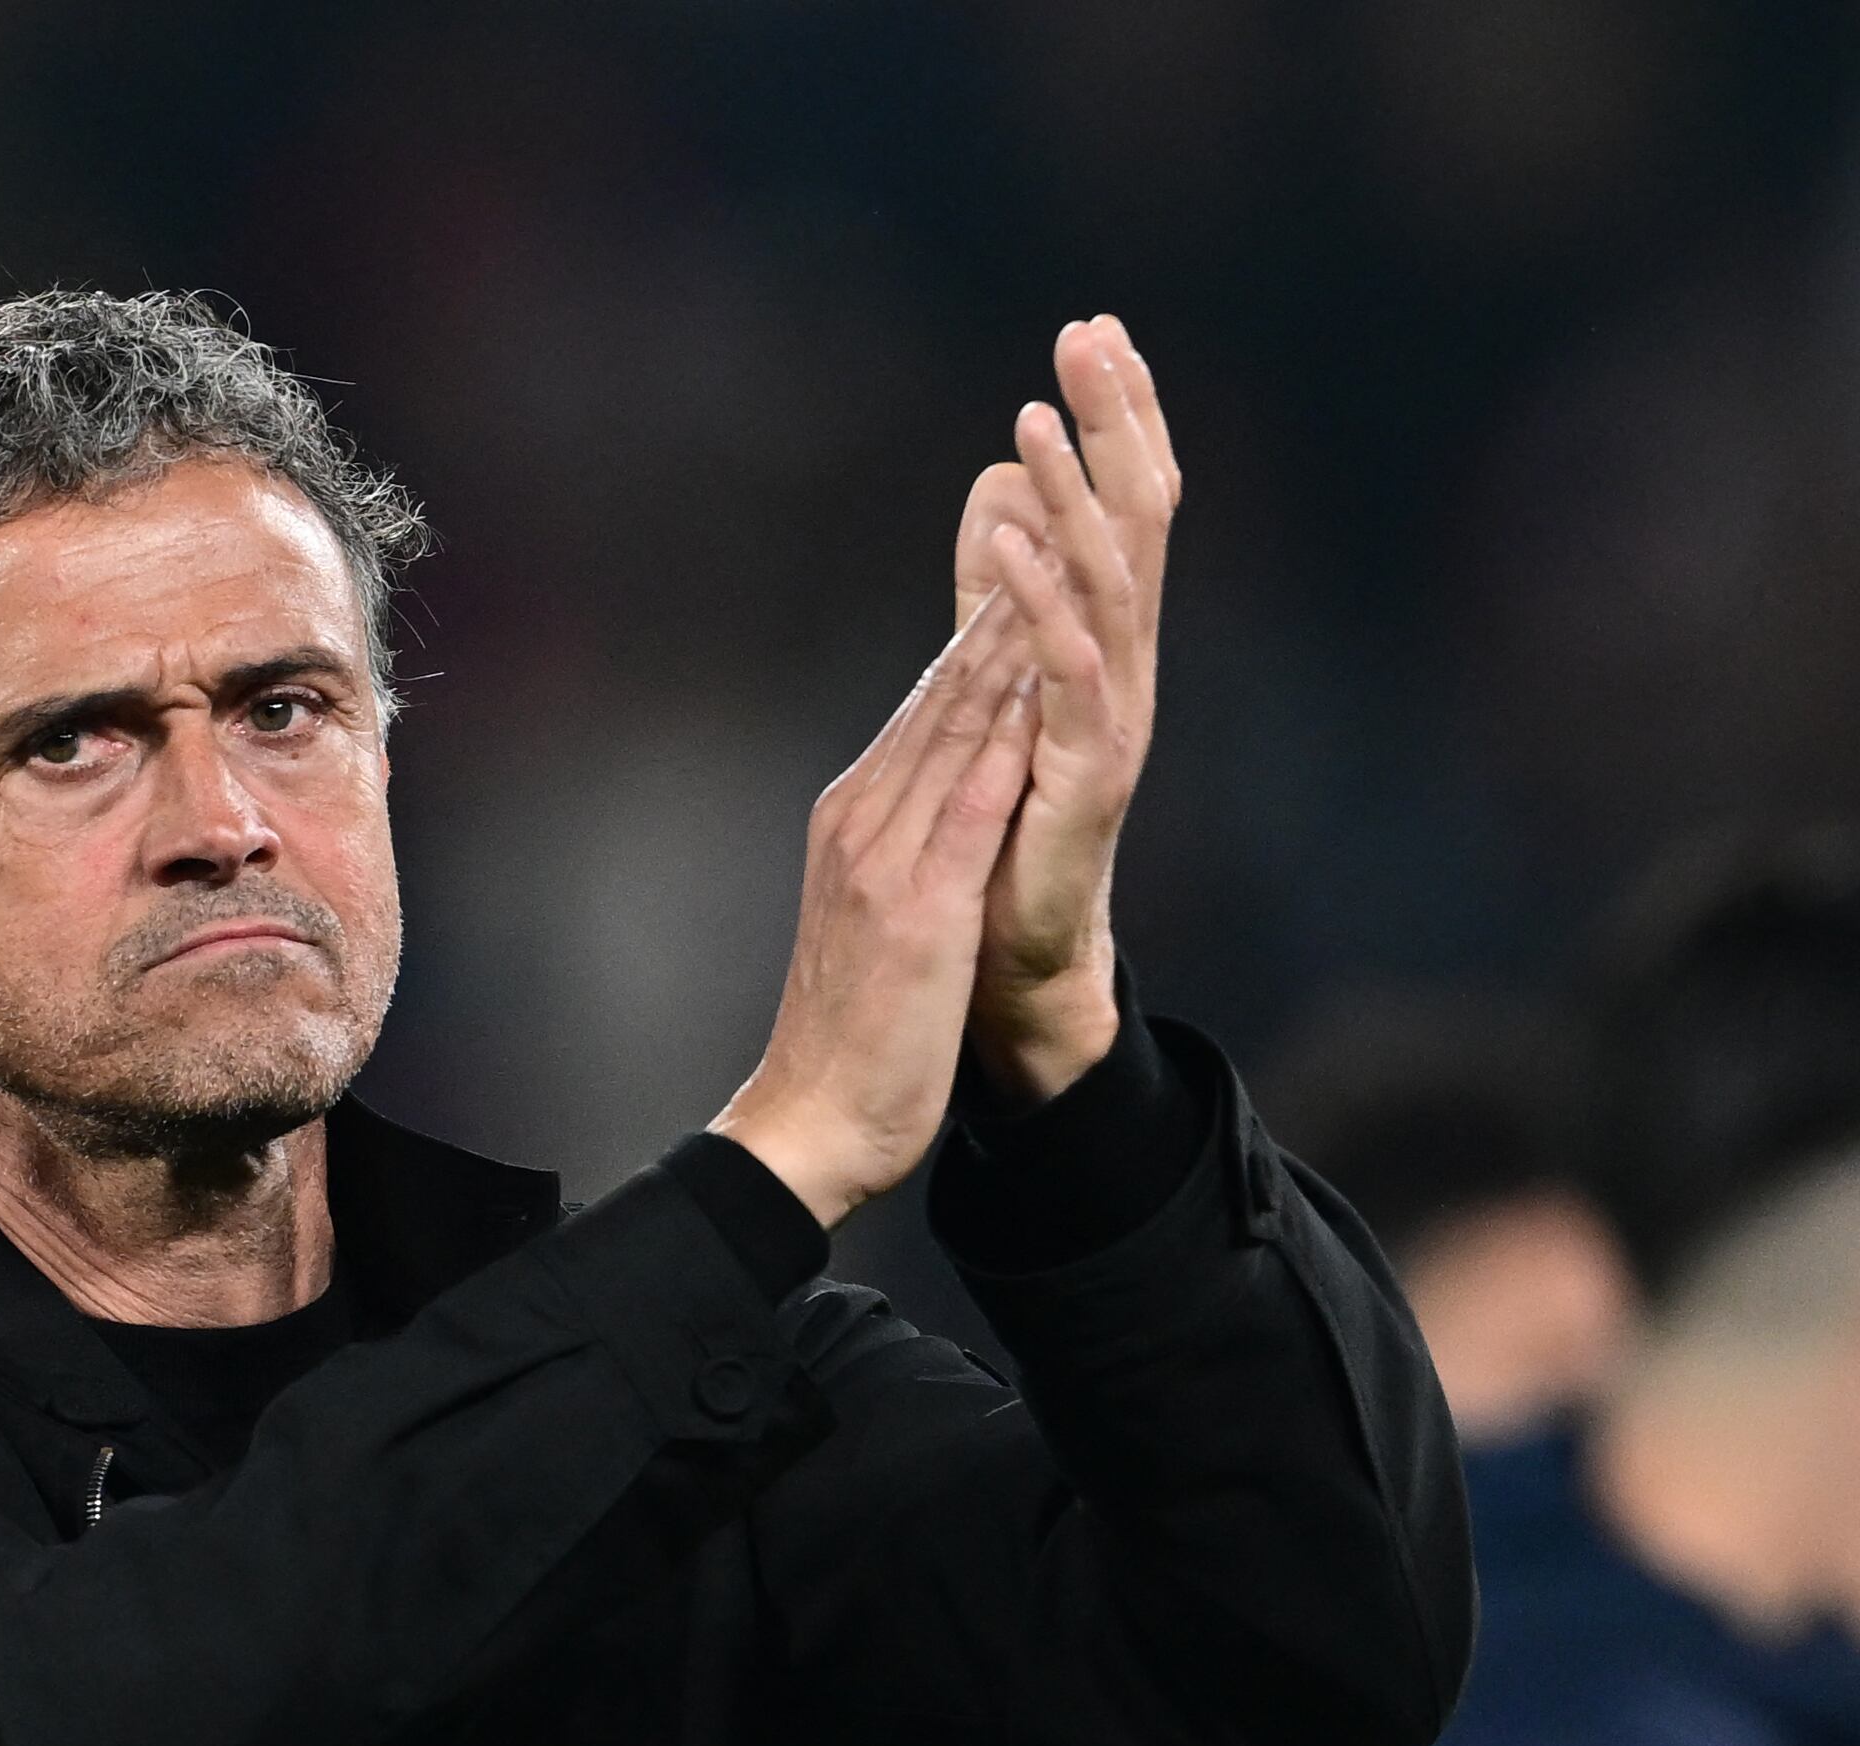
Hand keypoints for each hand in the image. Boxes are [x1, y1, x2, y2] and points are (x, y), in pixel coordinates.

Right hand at [710, 594, 1045, 1227]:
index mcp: (855, 821)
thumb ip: (903, 848)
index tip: (1027, 548)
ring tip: (1052, 554)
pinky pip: (968, 804)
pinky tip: (1041, 685)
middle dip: (998, 595)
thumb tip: (940, 800)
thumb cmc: (849, 1038)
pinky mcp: (914, 908)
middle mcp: (861, 819)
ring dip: (1004, 635)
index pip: (928, 704)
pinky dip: (1004, 736)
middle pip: (939, 691)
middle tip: (1045, 505)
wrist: (806, 1126)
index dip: (980, 622)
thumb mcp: (878, 917)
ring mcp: (883, 858)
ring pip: (952, 726)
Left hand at [948, 315, 1180, 1100]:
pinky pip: (1065, 674)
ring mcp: (1113, 721)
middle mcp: (1126, 668)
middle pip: (1138, 521)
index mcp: (1105, 640)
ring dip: (1073, 495)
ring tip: (1031, 416)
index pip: (1124, 506)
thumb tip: (997, 487)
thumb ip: (1001, 589)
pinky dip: (1037, 601)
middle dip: (1115, 424)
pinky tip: (1007, 537)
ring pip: (1110, 585)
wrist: (1012, 962)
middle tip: (1090, 333)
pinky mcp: (1085, 775)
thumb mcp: (998, 681)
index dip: (1116, 419)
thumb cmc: (1007, 827)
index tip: (1093, 329)